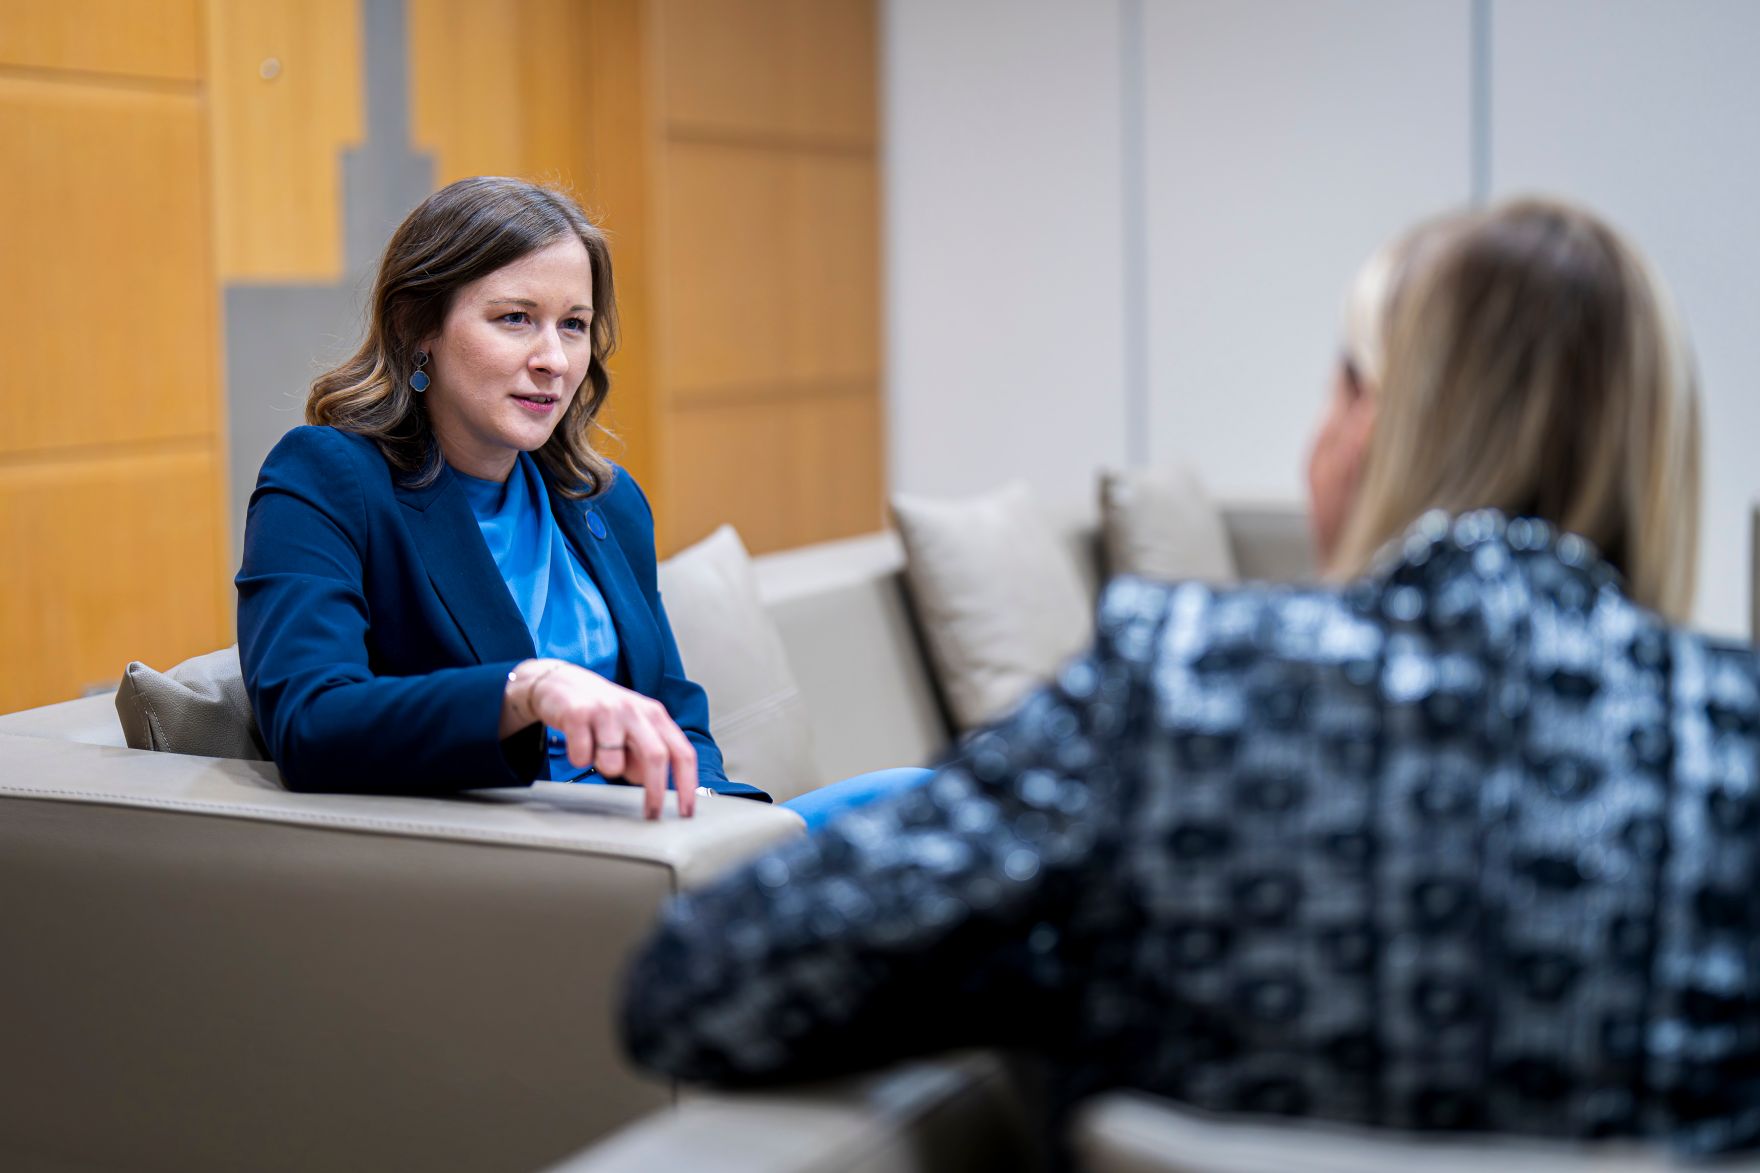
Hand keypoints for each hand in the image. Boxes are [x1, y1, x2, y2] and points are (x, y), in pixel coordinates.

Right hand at [502, 659, 698, 818]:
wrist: (560, 682)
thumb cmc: (602, 711)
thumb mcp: (632, 730)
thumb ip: (644, 756)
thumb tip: (652, 784)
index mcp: (654, 716)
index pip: (682, 752)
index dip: (687, 784)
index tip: (686, 811)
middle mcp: (635, 711)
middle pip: (656, 756)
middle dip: (656, 792)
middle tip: (651, 813)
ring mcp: (607, 711)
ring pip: (613, 763)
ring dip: (604, 768)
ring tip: (596, 751)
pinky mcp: (578, 714)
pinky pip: (582, 757)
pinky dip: (579, 758)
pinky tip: (578, 742)